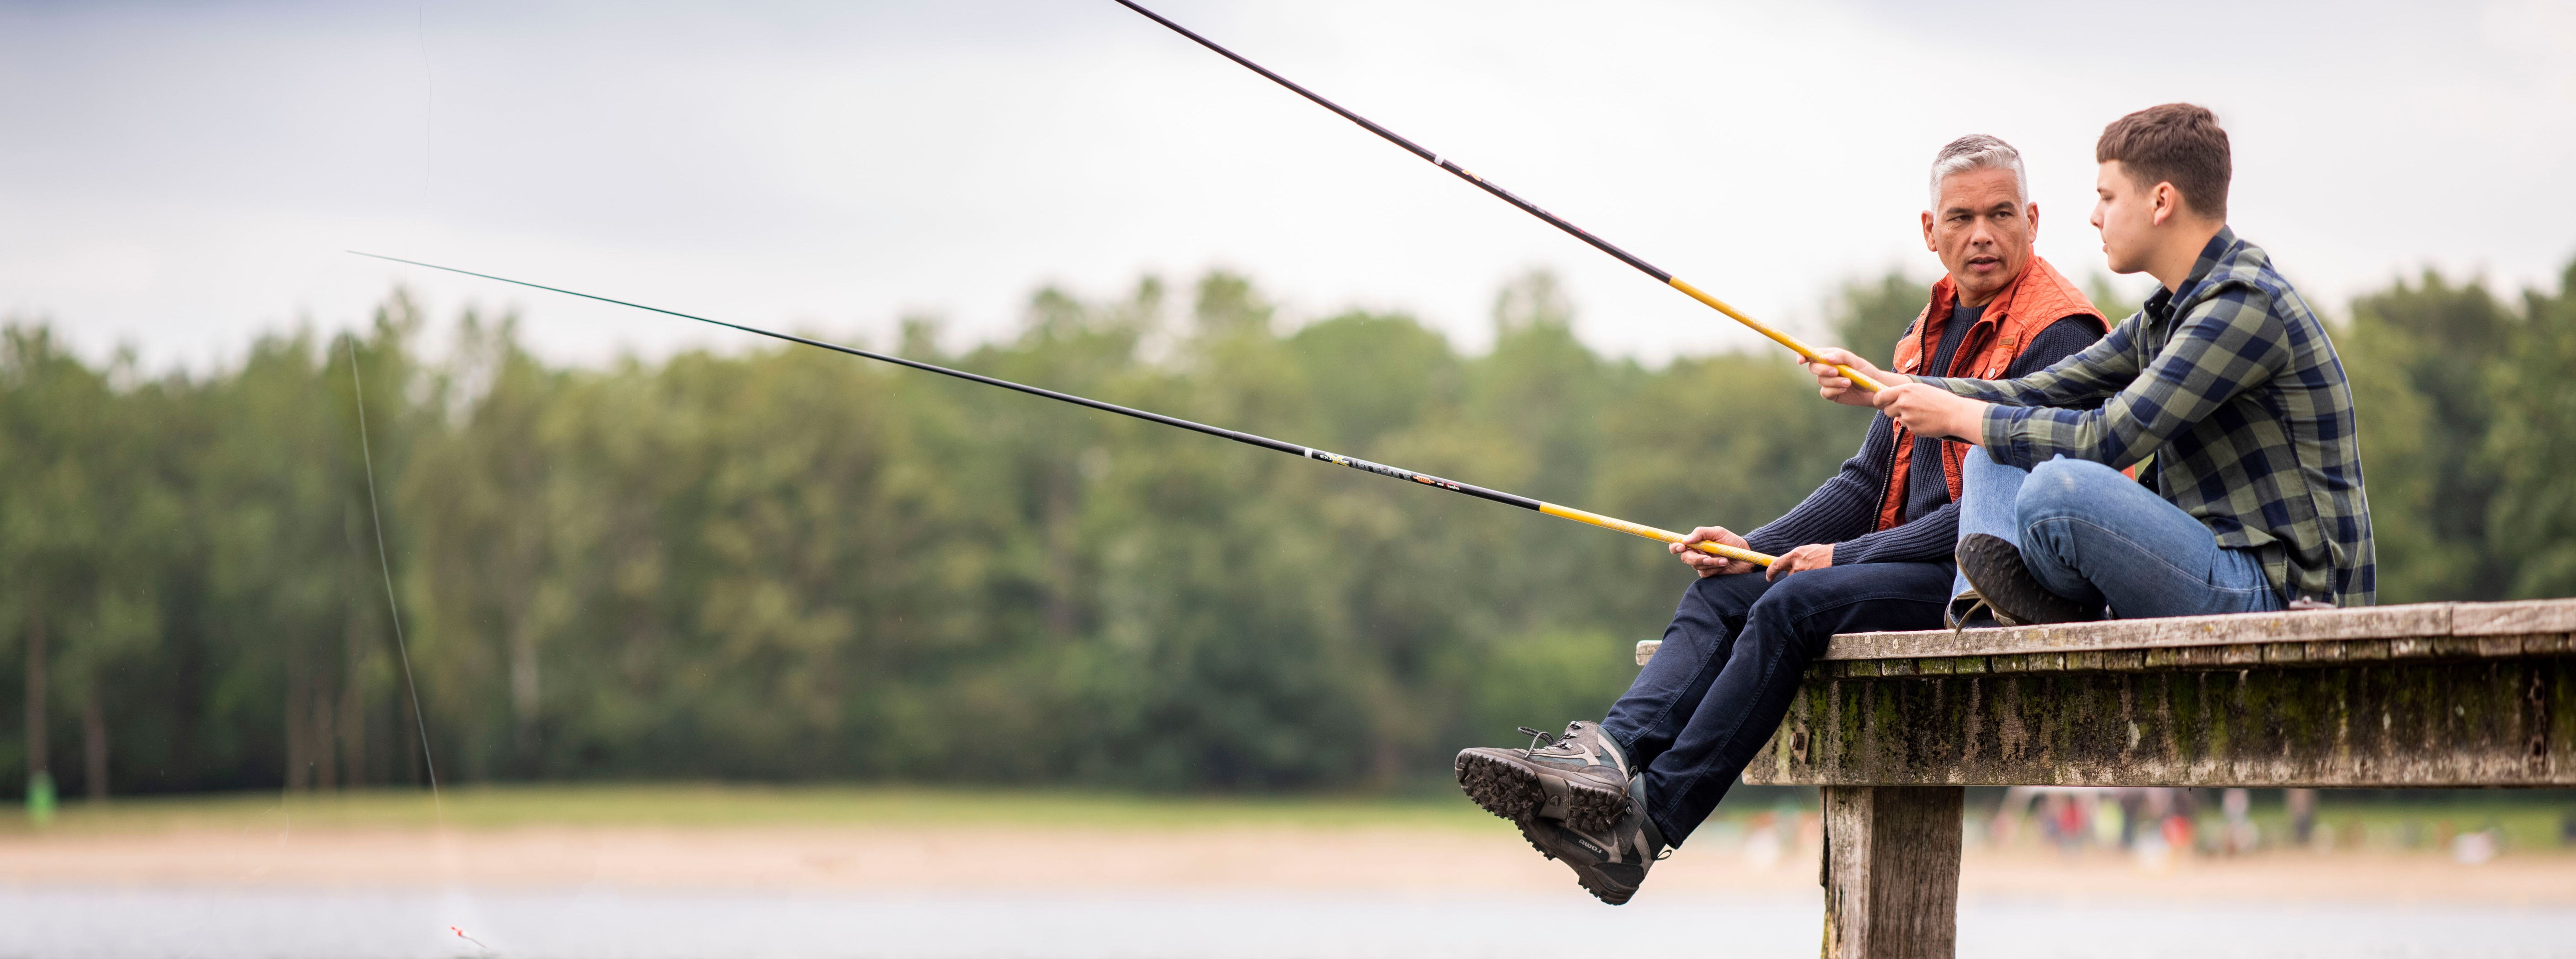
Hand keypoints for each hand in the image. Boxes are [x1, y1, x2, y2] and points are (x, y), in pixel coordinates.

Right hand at [1670, 526, 1757, 577]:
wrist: (1746, 554)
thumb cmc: (1732, 541)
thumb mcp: (1718, 532)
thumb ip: (1701, 533)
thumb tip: (1685, 540)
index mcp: (1696, 543)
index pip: (1678, 545)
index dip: (1675, 547)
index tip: (1681, 547)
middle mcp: (1697, 553)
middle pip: (1685, 558)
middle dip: (1695, 558)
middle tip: (1707, 558)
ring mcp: (1703, 564)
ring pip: (1697, 566)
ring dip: (1711, 563)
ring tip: (1725, 559)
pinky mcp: (1710, 573)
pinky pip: (1706, 573)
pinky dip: (1716, 568)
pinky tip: (1725, 564)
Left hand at [1765, 543, 1831, 580]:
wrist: (1837, 557)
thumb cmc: (1823, 553)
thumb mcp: (1806, 550)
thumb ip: (1796, 557)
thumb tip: (1788, 564)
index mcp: (1795, 554)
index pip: (1776, 564)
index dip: (1770, 572)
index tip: (1768, 577)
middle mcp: (1797, 565)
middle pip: (1788, 576)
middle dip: (1793, 576)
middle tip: (1803, 573)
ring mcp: (1804, 574)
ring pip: (1796, 582)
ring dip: (1801, 580)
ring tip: (1813, 573)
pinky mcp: (1810, 581)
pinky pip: (1804, 586)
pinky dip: (1807, 585)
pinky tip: (1815, 581)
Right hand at [1805, 348, 1907, 406]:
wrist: (1874, 389)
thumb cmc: (1865, 371)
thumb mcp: (1855, 360)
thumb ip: (1840, 356)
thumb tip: (1825, 357)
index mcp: (1829, 358)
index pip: (1812, 355)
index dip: (1803, 356)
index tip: (1801, 360)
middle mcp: (1826, 369)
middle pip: (1813, 368)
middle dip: (1823, 369)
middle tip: (1836, 371)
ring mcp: (1827, 382)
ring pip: (1821, 381)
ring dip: (1834, 381)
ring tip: (1849, 382)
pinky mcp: (1830, 394)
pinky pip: (1825, 392)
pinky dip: (1835, 390)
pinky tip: (1845, 389)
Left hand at [1871, 383, 1988, 444]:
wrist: (1955, 414)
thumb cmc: (1940, 400)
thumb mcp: (1921, 389)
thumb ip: (1904, 393)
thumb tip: (1890, 396)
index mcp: (1905, 390)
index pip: (1880, 396)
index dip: (1878, 400)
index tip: (1879, 402)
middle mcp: (1903, 403)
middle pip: (1886, 410)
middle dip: (1893, 411)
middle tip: (1907, 409)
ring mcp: (1907, 417)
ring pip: (1898, 419)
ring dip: (1906, 418)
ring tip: (1922, 414)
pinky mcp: (1912, 428)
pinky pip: (1908, 427)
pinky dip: (1914, 425)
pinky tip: (1926, 420)